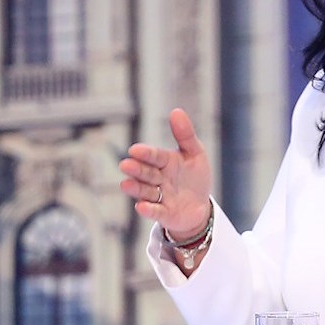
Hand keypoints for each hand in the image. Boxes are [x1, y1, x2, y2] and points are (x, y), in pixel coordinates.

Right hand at [119, 109, 212, 240]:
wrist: (199, 206)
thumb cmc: (194, 177)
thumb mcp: (195, 154)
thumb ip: (185, 135)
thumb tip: (176, 110)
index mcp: (166, 162)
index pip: (155, 156)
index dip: (146, 154)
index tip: (135, 150)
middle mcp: (159, 179)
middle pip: (147, 173)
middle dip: (137, 170)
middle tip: (125, 165)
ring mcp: (160, 197)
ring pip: (146, 191)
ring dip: (136, 188)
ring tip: (125, 184)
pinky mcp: (164, 214)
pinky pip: (155, 212)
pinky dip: (148, 209)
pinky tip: (141, 206)